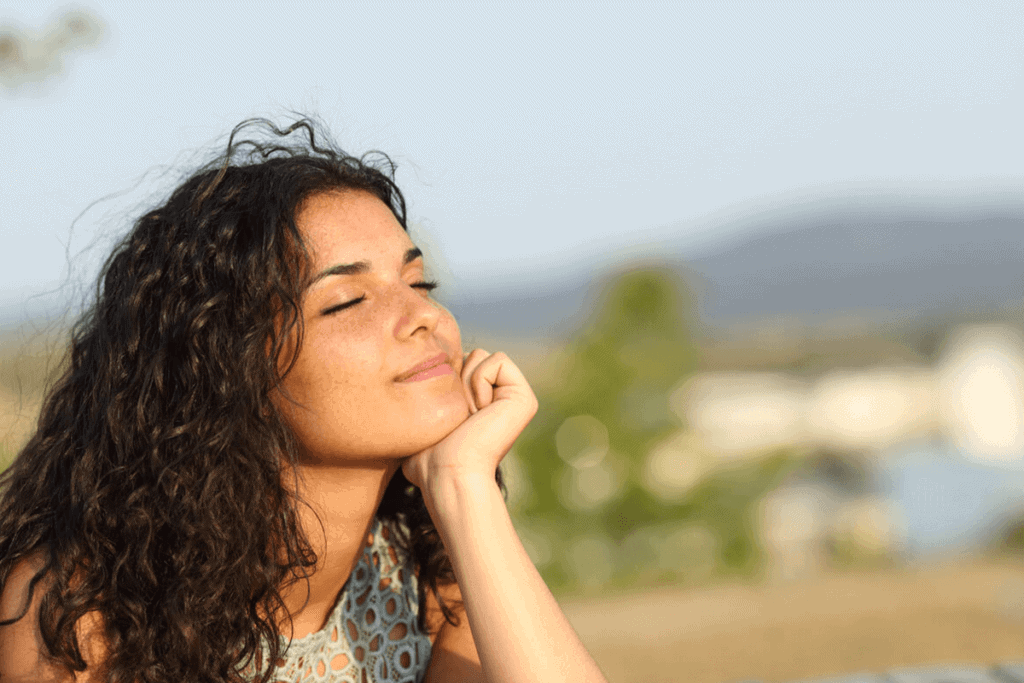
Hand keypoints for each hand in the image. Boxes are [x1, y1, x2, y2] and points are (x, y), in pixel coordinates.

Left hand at [401, 349, 537, 491]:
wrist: (446, 472)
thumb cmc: (427, 458)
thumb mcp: (421, 425)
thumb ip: (423, 408)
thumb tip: (401, 409)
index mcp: (482, 403)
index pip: (456, 362)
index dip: (442, 381)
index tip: (447, 417)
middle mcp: (501, 398)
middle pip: (469, 354)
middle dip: (455, 380)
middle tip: (458, 418)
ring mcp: (515, 398)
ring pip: (481, 355)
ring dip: (465, 385)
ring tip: (468, 418)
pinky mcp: (524, 398)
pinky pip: (498, 360)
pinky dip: (480, 382)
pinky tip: (481, 413)